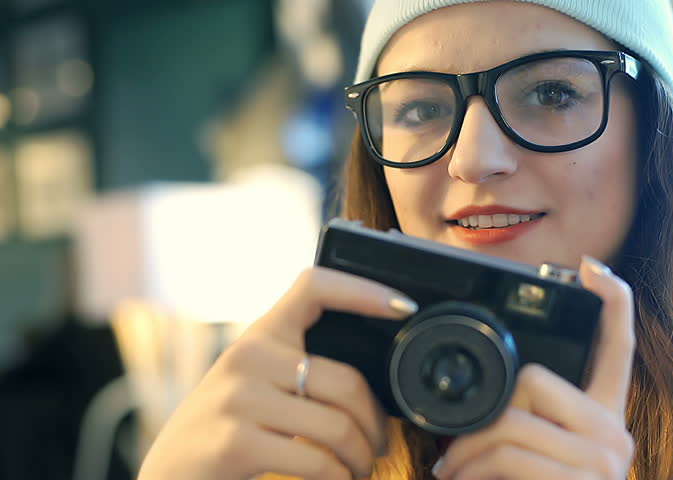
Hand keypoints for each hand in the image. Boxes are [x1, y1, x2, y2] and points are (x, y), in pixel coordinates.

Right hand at [137, 267, 417, 479]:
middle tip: (378, 447)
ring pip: (338, 425)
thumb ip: (297, 367)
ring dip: (361, 459)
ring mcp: (238, 397)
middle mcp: (248, 356)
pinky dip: (338, 479)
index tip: (403, 306)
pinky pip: (317, 461)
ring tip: (358, 470)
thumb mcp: (256, 385)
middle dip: (375, 425)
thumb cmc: (227, 432)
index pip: (313, 286)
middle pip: (346, 380)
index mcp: (260, 335)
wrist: (167, 478)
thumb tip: (370, 381)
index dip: (363, 289)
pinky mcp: (235, 441)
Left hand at [432, 255, 635, 479]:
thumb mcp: (536, 460)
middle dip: (481, 415)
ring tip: (450, 469)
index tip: (591, 269)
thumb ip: (525, 424)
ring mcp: (602, 461)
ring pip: (512, 420)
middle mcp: (613, 433)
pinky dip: (472, 468)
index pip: (619, 346)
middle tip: (453, 448)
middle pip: (534, 381)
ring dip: (465, 449)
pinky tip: (461, 479)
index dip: (611, 302)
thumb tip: (483, 402)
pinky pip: (510, 455)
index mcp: (605, 416)